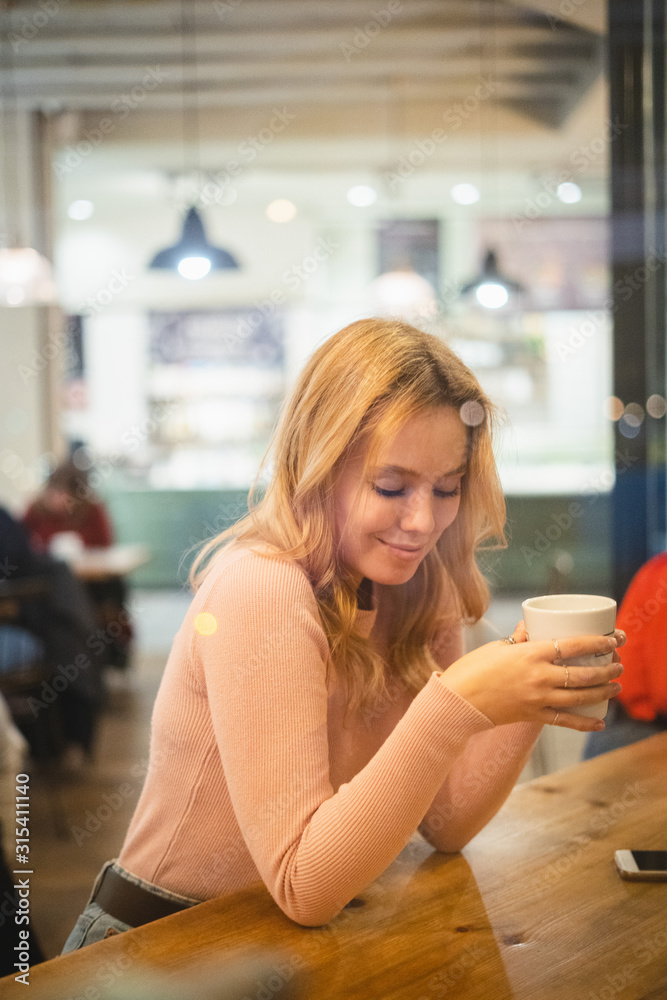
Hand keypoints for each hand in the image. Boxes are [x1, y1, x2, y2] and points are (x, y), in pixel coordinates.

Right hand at [440, 622, 623, 731]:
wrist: (457, 701)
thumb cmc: (473, 668)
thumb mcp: (498, 646)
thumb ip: (520, 638)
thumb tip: (532, 628)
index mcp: (531, 653)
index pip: (575, 645)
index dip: (600, 641)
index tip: (616, 638)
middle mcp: (539, 676)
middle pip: (584, 673)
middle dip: (608, 669)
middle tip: (619, 664)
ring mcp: (538, 698)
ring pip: (580, 697)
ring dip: (603, 692)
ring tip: (615, 687)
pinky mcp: (533, 716)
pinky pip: (565, 721)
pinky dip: (585, 723)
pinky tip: (599, 722)